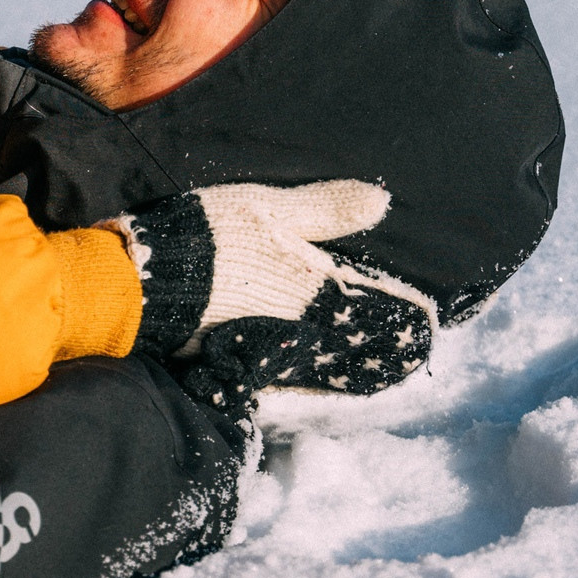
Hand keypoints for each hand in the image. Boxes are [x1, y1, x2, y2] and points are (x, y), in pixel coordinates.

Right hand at [107, 181, 435, 403]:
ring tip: (374, 361)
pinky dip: (315, 373)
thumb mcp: (269, 209)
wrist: (144, 284)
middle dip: (385, 348)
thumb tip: (383, 203)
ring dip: (353, 364)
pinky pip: (297, 374)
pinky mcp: (246, 364)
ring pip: (332, 365)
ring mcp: (277, 355)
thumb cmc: (212, 239)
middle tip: (409, 348)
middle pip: (361, 349)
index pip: (383, 312)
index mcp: (321, 293)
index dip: (410, 316)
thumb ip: (326, 209)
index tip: (432, 320)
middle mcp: (308, 332)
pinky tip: (318, 368)